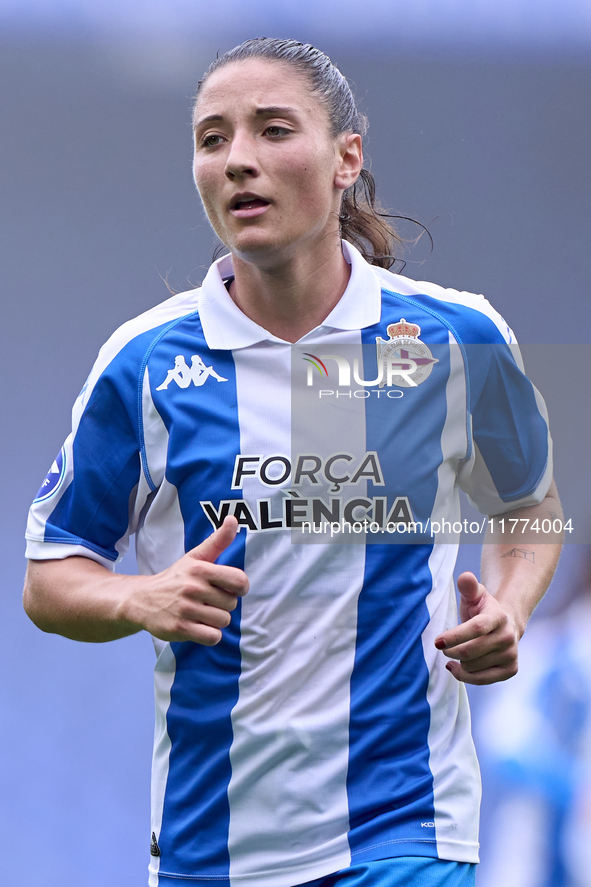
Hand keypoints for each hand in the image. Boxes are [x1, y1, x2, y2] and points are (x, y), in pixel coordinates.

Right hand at [126, 516, 247, 645]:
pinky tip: (198, 626)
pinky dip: (209, 634)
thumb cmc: (176, 578)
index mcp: (200, 569)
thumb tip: (234, 519)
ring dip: (216, 620)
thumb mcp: (195, 557)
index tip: (230, 588)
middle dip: (223, 604)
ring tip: (201, 613)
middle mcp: (193, 588)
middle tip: (208, 601)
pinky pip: (212, 637)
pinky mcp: (180, 629)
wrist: (142, 599)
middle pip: (232, 604)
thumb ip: (218, 540)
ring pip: (223, 621)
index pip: (239, 580)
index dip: (240, 587)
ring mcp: (185, 609)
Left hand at [433, 572, 519, 684]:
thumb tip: (465, 577)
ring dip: (458, 661)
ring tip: (454, 653)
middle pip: (471, 651)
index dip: (455, 636)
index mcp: (498, 616)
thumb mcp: (475, 595)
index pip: (475, 629)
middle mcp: (508, 636)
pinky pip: (481, 680)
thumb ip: (468, 586)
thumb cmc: (483, 609)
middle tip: (442, 647)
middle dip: (451, 651)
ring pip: (473, 666)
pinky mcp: (511, 670)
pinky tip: (457, 667)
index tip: (437, 641)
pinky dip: (464, 676)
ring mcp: (511, 654)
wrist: (507, 624)